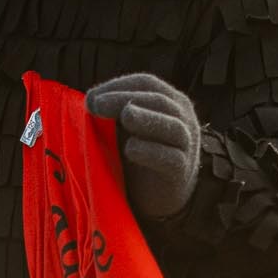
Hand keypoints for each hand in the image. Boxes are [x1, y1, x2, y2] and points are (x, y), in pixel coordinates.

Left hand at [86, 73, 199, 218]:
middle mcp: (184, 119)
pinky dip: (150, 152)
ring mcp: (187, 146)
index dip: (119, 86)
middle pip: (157, 101)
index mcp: (170, 101)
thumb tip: (90, 99)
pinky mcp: (181, 172)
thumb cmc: (138, 153)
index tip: (92, 95)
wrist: (156, 194)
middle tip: (95, 104)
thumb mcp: (126, 127)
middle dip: (123, 99)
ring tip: (125, 116)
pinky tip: (130, 149)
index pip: (147, 83)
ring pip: (174, 128)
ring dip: (146, 119)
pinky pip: (171, 159)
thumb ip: (114, 112)